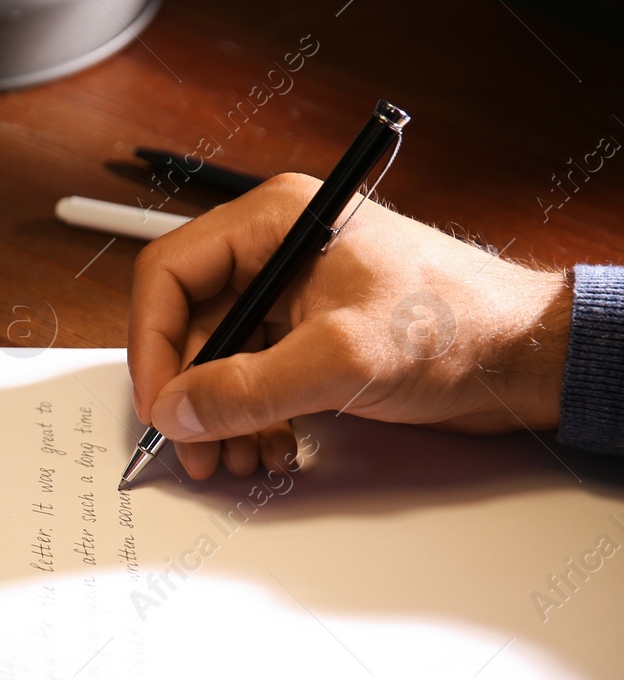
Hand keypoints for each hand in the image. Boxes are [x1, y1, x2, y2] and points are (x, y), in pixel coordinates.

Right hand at [128, 172, 573, 479]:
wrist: (526, 353)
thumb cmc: (459, 322)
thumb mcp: (341, 358)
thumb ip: (248, 388)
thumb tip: (177, 411)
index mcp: (275, 222)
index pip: (171, 275)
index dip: (152, 344)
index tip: (160, 403)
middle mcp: (274, 251)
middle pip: (188, 324)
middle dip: (188, 394)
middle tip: (194, 448)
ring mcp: (291, 295)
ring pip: (217, 359)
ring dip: (219, 416)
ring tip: (237, 457)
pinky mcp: (307, 334)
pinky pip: (252, 378)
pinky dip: (251, 419)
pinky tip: (270, 447)